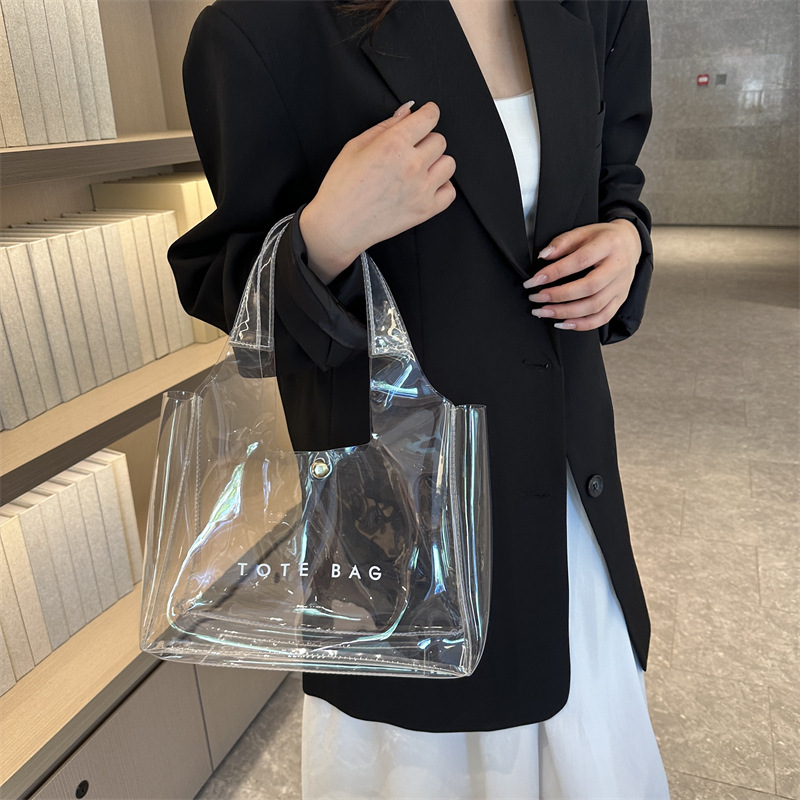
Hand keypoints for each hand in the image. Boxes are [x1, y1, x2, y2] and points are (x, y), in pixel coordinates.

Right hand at [299, 100, 455, 282]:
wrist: (339, 225)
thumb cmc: (341, 186)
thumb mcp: (355, 146)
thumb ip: (385, 126)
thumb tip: (407, 111)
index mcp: (394, 144)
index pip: (430, 117)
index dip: (428, 113)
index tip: (426, 115)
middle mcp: (412, 165)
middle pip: (440, 140)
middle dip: (427, 140)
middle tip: (411, 150)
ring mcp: (422, 189)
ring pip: (449, 164)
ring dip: (436, 163)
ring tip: (419, 170)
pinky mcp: (425, 210)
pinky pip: (450, 192)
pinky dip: (441, 188)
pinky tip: (425, 187)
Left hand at [522, 219, 641, 330]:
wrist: (630, 243)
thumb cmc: (603, 238)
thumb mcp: (583, 232)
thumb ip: (562, 243)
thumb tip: (543, 256)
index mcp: (609, 245)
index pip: (580, 261)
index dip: (555, 272)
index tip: (534, 280)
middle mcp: (618, 267)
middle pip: (589, 287)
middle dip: (559, 296)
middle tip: (536, 297)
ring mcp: (621, 286)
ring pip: (595, 306)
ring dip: (566, 313)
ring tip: (544, 311)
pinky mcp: (621, 299)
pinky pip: (603, 317)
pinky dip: (582, 324)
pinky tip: (563, 323)